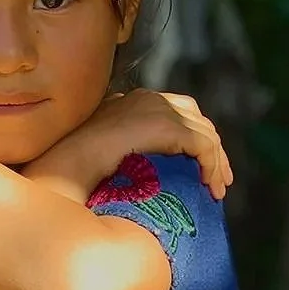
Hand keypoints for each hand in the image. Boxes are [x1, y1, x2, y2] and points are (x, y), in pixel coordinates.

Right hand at [43, 90, 231, 199]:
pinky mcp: (167, 127)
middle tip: (219, 180)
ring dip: (216, 163)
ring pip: (205, 134)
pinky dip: (212, 166)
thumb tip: (131, 157)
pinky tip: (210, 186)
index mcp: (138, 99)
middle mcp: (153, 99)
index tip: (201, 165)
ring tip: (218, 190)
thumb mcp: (104, 144)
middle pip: (198, 121)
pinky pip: (202, 146)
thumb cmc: (77, 161)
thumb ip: (123, 142)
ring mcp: (160, 110)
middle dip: (213, 151)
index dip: (196, 137)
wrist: (69, 160)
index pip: (180, 111)